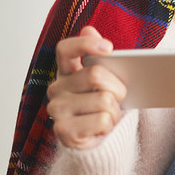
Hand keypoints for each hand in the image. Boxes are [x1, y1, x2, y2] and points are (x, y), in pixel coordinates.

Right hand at [46, 26, 125, 149]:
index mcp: (65, 72)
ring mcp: (56, 110)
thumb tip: (89, 30)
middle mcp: (55, 89)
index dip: (85, 45)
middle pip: (95, 74)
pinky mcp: (63, 131)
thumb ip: (100, 58)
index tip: (109, 48)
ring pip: (103, 100)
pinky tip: (102, 129)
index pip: (65, 49)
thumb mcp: (107, 82)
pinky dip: (110, 125)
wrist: (101, 145)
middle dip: (118, 88)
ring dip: (115, 111)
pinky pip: (102, 120)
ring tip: (109, 117)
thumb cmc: (104, 110)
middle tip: (119, 98)